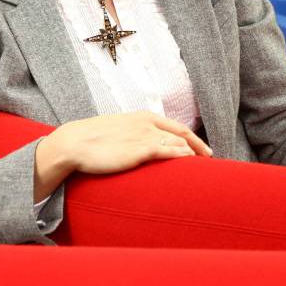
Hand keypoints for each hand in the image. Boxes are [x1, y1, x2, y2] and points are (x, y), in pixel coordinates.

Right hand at [44, 110, 212, 176]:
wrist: (75, 142)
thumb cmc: (92, 139)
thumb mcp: (118, 130)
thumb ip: (133, 134)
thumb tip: (139, 145)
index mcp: (143, 117)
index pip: (177, 127)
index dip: (193, 139)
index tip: (203, 149)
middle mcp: (148, 123)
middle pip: (183, 135)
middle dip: (199, 148)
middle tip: (210, 160)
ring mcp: (145, 135)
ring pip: (179, 143)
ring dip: (193, 155)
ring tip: (204, 169)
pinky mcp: (140, 150)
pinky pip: (169, 152)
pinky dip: (183, 157)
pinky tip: (190, 165)